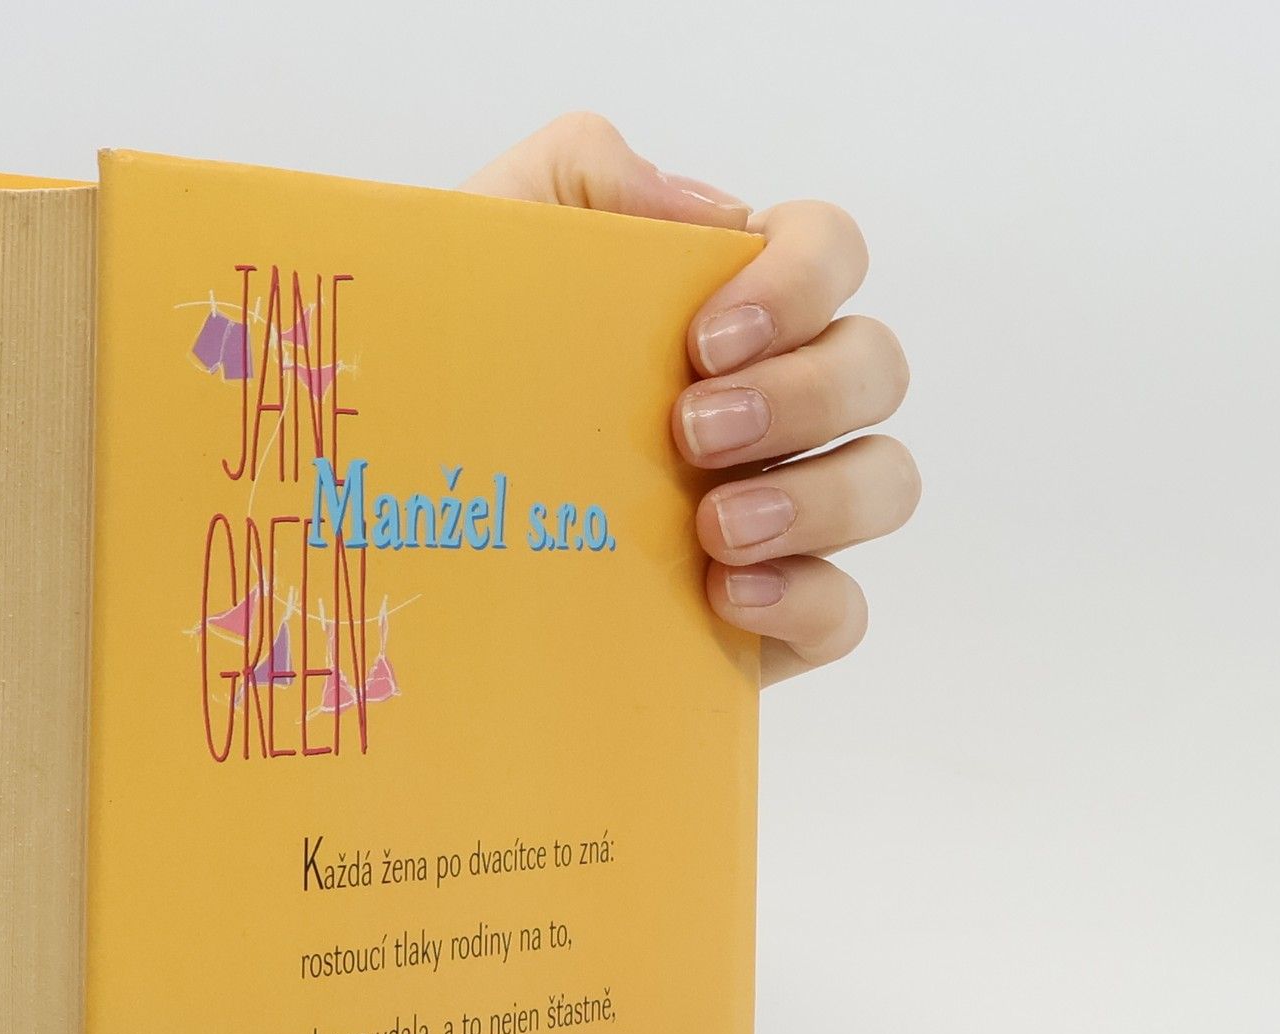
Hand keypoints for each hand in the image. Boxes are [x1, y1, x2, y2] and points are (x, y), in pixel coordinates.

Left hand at [465, 114, 918, 684]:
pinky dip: (807, 600)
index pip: (829, 254)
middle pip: (874, 368)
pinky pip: (843, 610)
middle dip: (804, 395)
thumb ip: (581, 174)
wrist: (396, 513)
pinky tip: (727, 596)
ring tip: (714, 527)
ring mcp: (780, 508)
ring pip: (883, 482)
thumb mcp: (486, 244)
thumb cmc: (454, 371)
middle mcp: (773, 402)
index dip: (800, 283)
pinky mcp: (765, 612)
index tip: (706, 338)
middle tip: (692, 433)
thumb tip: (708, 210)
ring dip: (819, 498)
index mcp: (727, 307)